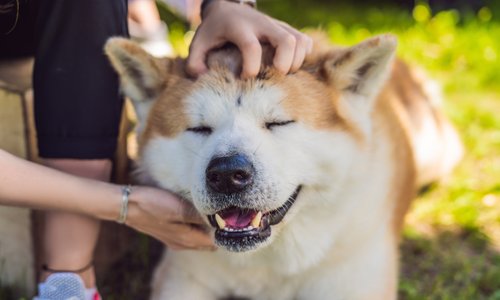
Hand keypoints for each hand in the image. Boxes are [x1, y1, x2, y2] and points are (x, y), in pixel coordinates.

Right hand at [125, 186, 215, 250]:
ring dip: (205, 228)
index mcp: (188, 239)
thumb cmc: (153, 205)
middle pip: (207, 242)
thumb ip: (200, 216)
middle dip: (216, 231)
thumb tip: (219, 220)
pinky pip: (188, 234)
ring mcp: (174, 239)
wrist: (126, 205)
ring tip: (211, 212)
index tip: (229, 217)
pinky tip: (194, 214)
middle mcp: (182, 243)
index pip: (215, 242)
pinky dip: (195, 227)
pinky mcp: (167, 232)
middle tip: (223, 213)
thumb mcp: (179, 208)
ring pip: (197, 238)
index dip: (223, 231)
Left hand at [187, 0, 312, 77]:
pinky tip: (290, 64)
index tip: (245, 77)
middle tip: (275, 76)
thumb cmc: (214, 30)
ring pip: (300, 41)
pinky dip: (302, 55)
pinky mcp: (286, 29)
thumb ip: (194, 61)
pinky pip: (304, 41)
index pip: (251, 47)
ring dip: (296, 62)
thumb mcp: (199, 42)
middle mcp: (262, 24)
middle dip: (285, 64)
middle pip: (286, 41)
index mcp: (239, 27)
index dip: (251, 67)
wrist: (228, 7)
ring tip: (282, 73)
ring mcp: (277, 25)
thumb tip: (202, 78)